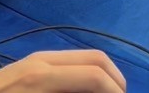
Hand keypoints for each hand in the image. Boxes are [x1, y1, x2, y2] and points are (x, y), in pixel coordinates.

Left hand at [0, 51, 125, 92]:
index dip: (116, 91)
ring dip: (101, 78)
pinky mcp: (32, 64)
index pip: (96, 75)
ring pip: (85, 59)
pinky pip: (70, 64)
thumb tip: (101, 91)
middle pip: (97, 58)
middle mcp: (44, 60)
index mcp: (44, 74)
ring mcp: (37, 59)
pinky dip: (84, 78)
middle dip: (115, 81)